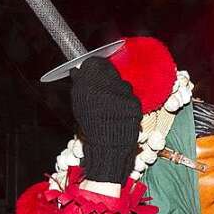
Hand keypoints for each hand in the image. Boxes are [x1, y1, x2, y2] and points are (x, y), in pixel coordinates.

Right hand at [70, 57, 142, 183]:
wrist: (108, 149)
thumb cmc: (92, 129)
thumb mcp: (80, 105)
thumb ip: (80, 84)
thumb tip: (79, 70)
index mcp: (89, 86)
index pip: (96, 64)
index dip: (95, 67)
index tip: (95, 71)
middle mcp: (106, 87)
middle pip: (111, 73)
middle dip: (109, 81)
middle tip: (105, 95)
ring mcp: (122, 95)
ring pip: (123, 86)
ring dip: (120, 93)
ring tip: (114, 108)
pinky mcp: (134, 104)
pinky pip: (132, 98)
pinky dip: (128, 104)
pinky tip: (122, 114)